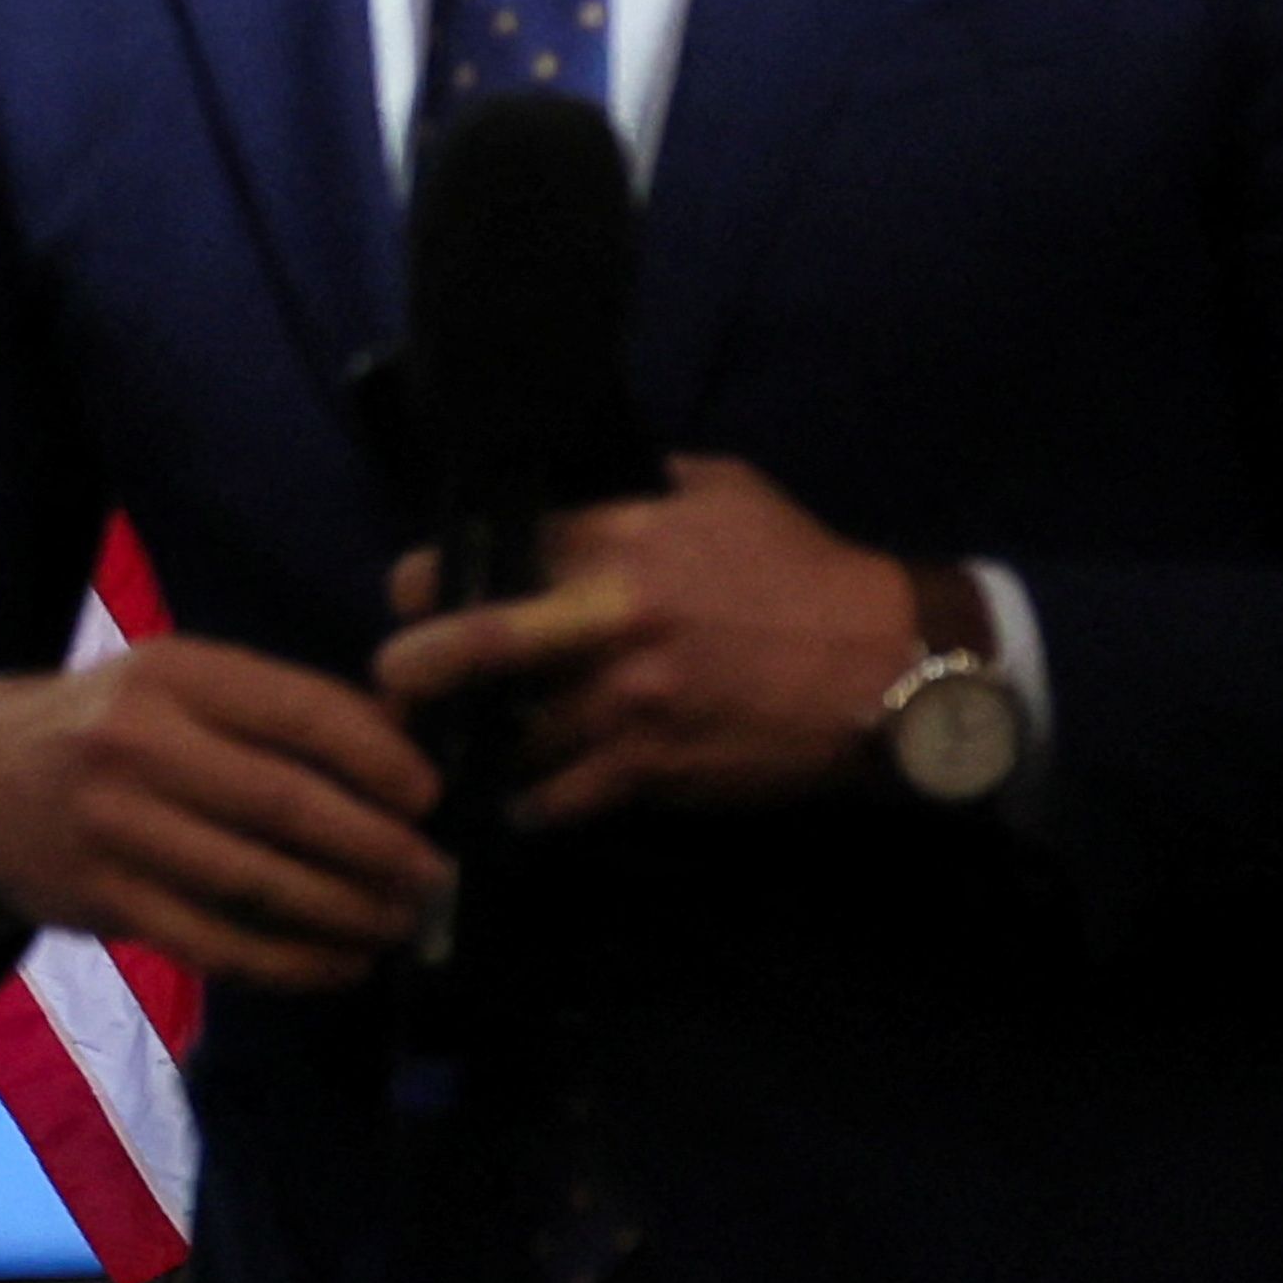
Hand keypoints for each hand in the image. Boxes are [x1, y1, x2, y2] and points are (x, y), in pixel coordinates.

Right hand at [0, 633, 450, 992]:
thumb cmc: (106, 726)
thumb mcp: (175, 685)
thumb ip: (276, 709)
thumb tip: (404, 747)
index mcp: (172, 674)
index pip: (299, 712)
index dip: (378, 760)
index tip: (429, 796)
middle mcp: (137, 743)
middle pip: (287, 804)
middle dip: (378, 848)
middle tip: (433, 875)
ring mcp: (116, 827)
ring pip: (258, 883)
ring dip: (347, 912)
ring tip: (399, 922)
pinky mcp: (105, 902)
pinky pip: (218, 944)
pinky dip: (292, 963)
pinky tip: (339, 963)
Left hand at [370, 453, 918, 830]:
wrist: (891, 665)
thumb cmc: (804, 570)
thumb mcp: (721, 493)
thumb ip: (637, 486)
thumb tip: (571, 480)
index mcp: (620, 541)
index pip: (489, 551)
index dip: (429, 576)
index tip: (411, 594)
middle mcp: (609, 622)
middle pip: (467, 645)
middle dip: (408, 665)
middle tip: (392, 679)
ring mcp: (627, 703)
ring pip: (505, 735)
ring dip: (473, 743)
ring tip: (452, 744)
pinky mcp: (652, 770)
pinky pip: (556, 798)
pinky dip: (528, 802)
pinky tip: (515, 796)